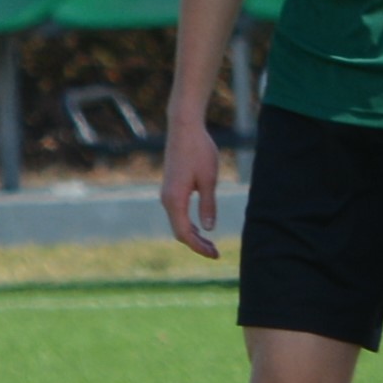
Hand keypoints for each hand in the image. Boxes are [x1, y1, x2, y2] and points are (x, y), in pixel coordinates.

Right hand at [160, 118, 223, 258]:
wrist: (184, 128)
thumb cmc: (199, 151)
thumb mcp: (209, 179)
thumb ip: (208, 205)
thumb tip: (208, 229)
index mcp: (175, 200)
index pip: (185, 233)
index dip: (199, 247)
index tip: (215, 254)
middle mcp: (167, 199)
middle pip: (179, 232)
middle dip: (197, 244)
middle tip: (216, 253)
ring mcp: (167, 194)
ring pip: (177, 223)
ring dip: (193, 235)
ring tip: (210, 244)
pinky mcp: (170, 188)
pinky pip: (177, 213)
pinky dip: (188, 224)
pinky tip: (201, 227)